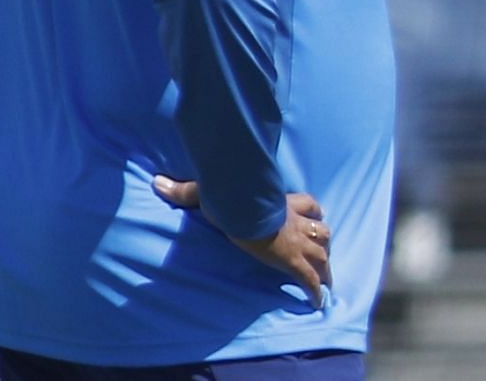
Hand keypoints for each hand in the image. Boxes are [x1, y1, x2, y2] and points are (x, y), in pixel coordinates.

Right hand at [154, 176, 332, 307]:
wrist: (246, 210)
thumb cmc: (233, 199)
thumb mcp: (209, 192)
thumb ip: (186, 190)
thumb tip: (158, 182)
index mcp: (283, 205)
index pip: (308, 204)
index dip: (312, 211)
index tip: (314, 217)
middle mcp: (296, 223)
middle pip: (322, 230)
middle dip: (323, 241)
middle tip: (324, 253)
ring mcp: (297, 243)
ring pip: (322, 254)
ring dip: (325, 265)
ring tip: (326, 278)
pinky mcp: (293, 262)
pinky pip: (310, 280)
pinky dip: (315, 291)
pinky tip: (318, 303)